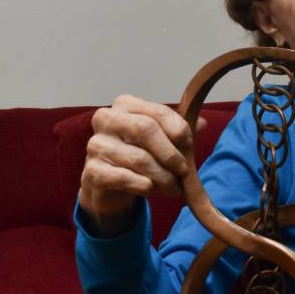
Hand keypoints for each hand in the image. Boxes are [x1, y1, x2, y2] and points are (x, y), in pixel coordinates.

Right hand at [78, 94, 204, 235]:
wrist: (109, 185)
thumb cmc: (139, 154)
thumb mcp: (162, 139)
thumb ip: (180, 130)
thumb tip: (202, 123)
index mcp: (126, 105)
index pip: (158, 112)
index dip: (178, 129)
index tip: (190, 145)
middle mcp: (107, 119)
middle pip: (145, 130)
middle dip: (170, 154)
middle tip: (183, 171)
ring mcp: (96, 144)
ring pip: (138, 158)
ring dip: (162, 176)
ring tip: (173, 187)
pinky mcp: (92, 170)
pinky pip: (122, 177)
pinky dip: (142, 185)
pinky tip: (150, 188)